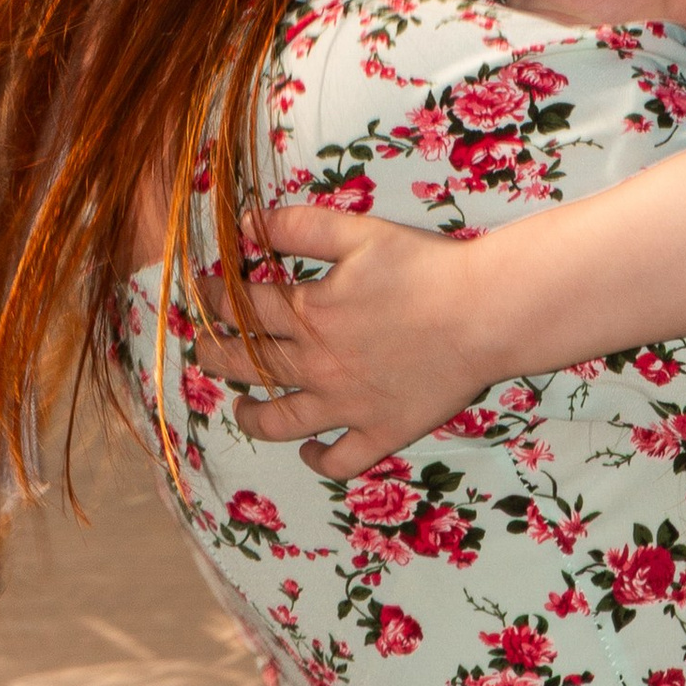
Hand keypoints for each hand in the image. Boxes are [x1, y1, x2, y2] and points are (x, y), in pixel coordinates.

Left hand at [192, 204, 493, 476]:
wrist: (484, 315)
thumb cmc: (426, 268)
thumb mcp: (358, 232)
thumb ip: (299, 227)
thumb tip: (245, 225)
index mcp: (308, 314)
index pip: (241, 307)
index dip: (213, 297)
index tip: (202, 292)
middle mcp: (316, 365)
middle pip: (247, 365)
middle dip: (215, 355)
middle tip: (203, 349)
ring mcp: (346, 406)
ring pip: (280, 422)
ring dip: (250, 416)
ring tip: (239, 409)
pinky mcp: (380, 431)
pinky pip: (338, 460)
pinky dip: (317, 459)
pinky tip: (307, 450)